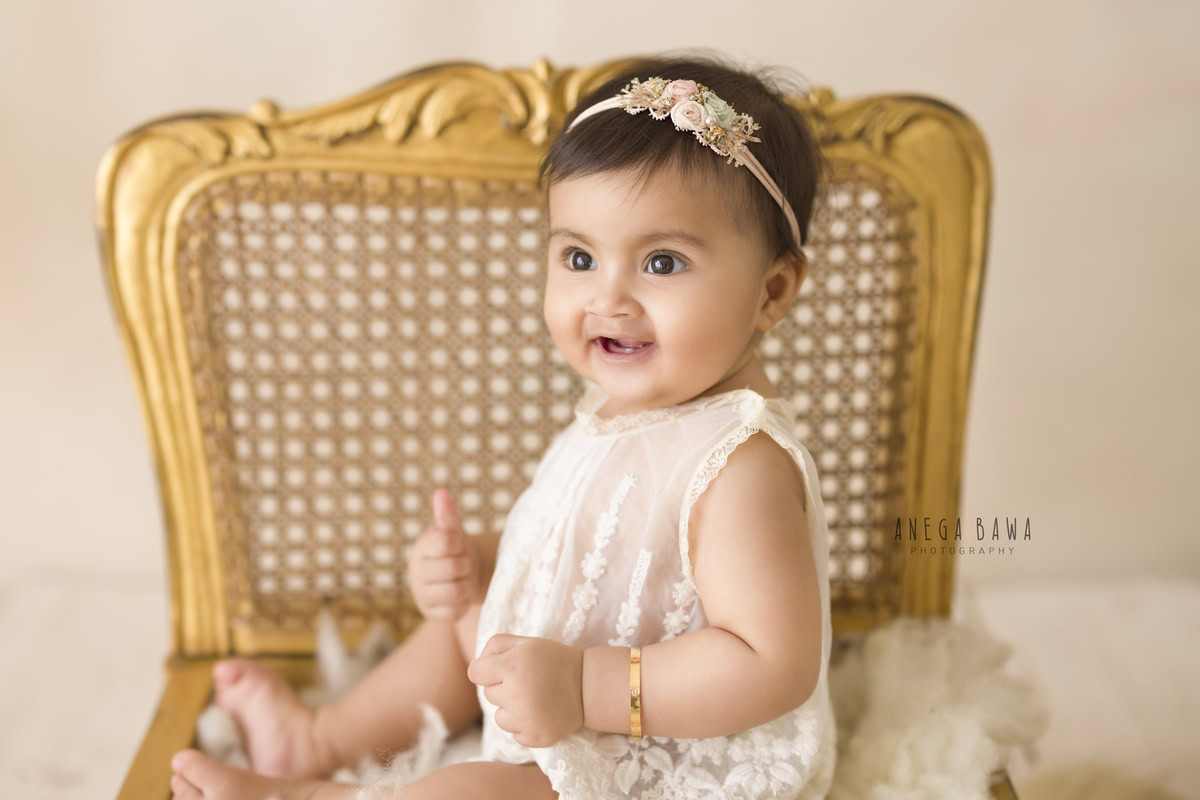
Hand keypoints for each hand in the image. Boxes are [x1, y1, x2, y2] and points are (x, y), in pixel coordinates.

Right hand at [407, 488, 483, 622]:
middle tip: (464, 563)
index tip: (458, 545)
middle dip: (466, 566)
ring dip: (466, 585)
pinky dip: (462, 603)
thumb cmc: (453, 550)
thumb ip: (446, 515)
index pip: (447, 542)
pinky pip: (454, 611)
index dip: (460, 544)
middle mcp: (417, 571)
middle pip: (454, 568)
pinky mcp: (431, 613)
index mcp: (422, 547)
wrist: (456, 577)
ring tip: (462, 578)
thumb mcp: (452, 532)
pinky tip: (459, 595)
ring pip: (455, 592)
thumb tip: (441, 492)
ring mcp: (422, 594)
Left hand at [467, 634, 584, 748]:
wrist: (589, 686)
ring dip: (512, 709)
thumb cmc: (554, 660)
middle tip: (529, 681)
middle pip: (488, 694)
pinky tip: (542, 713)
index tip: (504, 668)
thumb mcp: (527, 642)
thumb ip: (495, 645)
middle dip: (503, 687)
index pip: (475, 673)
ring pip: (499, 717)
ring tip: (535, 698)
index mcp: (511, 666)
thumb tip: (476, 667)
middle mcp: (515, 694)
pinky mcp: (535, 737)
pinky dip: (525, 726)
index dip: (488, 669)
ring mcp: (525, 720)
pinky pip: (515, 734)